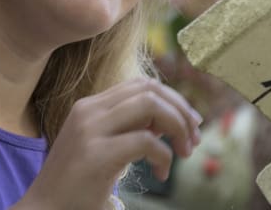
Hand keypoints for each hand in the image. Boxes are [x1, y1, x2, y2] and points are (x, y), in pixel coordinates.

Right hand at [13, 78, 201, 209]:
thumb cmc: (77, 185)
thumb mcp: (102, 146)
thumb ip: (128, 128)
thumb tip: (167, 119)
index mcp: (90, 106)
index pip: (141, 84)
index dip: (172, 100)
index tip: (189, 123)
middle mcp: (89, 111)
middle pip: (150, 89)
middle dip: (181, 111)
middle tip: (194, 139)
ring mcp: (90, 131)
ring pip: (151, 106)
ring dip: (178, 127)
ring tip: (185, 152)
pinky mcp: (97, 155)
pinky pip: (146, 141)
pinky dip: (165, 156)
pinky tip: (161, 173)